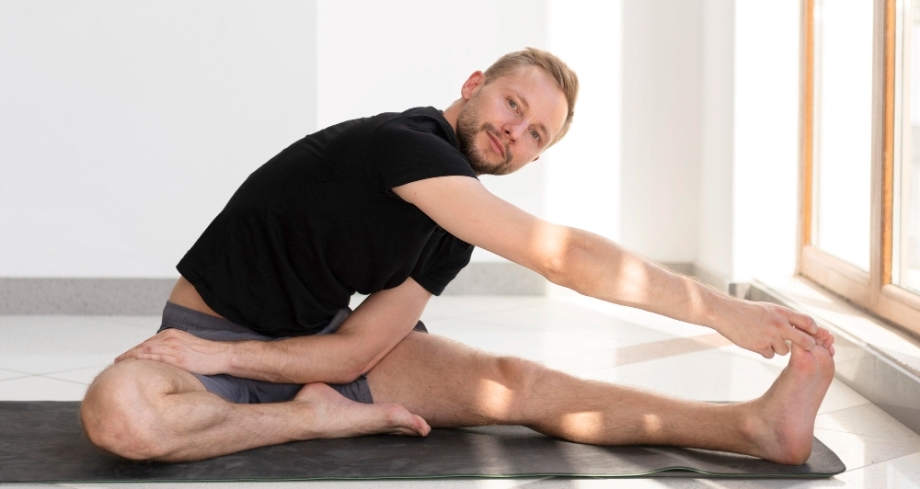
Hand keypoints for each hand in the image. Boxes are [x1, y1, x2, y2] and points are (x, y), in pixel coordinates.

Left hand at [115, 328, 231, 374]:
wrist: (222, 355)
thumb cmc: (206, 355)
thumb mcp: (186, 346)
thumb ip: (172, 349)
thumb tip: (161, 361)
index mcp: (172, 334)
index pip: (148, 342)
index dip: (135, 350)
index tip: (125, 358)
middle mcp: (171, 338)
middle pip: (144, 345)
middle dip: (129, 354)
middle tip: (117, 362)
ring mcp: (174, 347)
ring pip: (146, 351)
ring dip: (131, 358)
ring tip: (120, 365)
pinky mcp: (178, 358)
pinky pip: (155, 359)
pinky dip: (142, 362)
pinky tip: (134, 367)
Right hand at [715, 300, 835, 358]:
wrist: (725, 313)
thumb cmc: (747, 311)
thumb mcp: (769, 309)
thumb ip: (784, 318)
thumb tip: (802, 328)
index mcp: (782, 312)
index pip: (809, 323)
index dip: (814, 331)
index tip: (812, 335)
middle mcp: (779, 324)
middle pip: (805, 342)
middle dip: (806, 347)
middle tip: (802, 347)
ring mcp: (770, 336)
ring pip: (785, 351)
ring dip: (778, 348)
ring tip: (764, 338)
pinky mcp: (760, 346)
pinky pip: (770, 355)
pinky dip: (764, 351)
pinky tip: (755, 342)